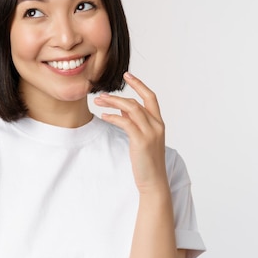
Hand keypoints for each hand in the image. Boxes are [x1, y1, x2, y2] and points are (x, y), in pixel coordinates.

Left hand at [94, 72, 168, 193]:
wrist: (153, 181)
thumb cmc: (146, 161)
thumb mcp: (141, 138)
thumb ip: (134, 121)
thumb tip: (122, 108)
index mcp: (158, 123)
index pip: (150, 97)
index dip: (139, 84)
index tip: (128, 75)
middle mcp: (156, 125)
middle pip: (137, 101)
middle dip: (118, 95)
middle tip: (101, 94)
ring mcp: (150, 133)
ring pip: (131, 109)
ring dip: (113, 103)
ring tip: (98, 102)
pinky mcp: (141, 141)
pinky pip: (125, 123)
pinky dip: (113, 117)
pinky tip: (103, 116)